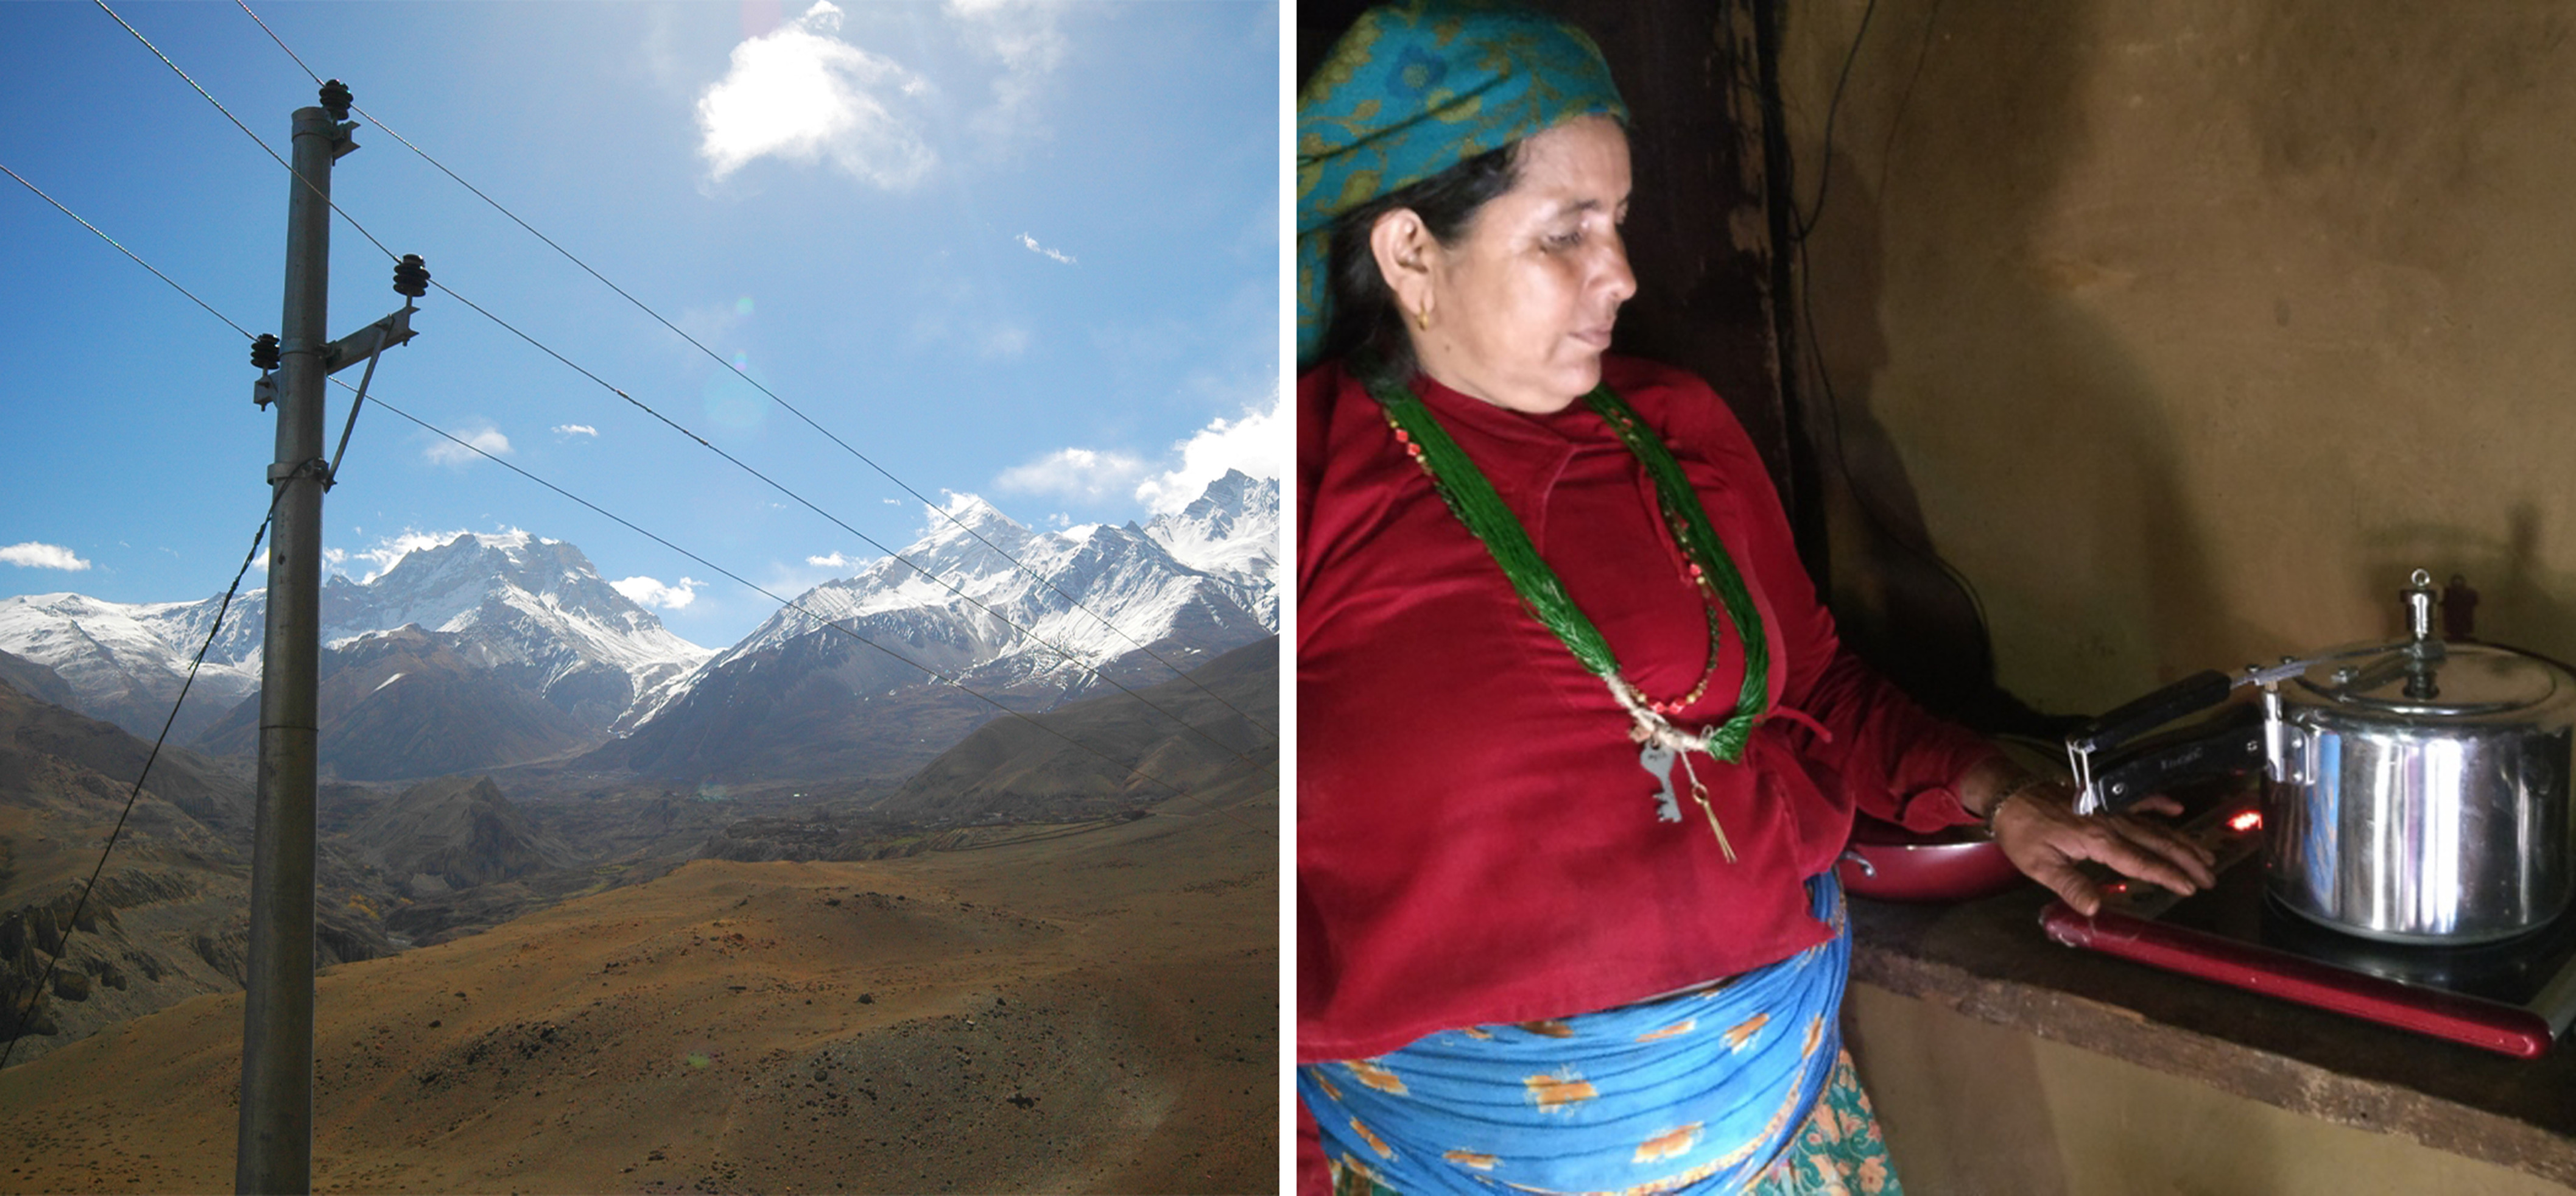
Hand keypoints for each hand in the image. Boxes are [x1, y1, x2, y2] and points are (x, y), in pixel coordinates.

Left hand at [1988, 783, 2217, 916]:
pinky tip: (2177, 808)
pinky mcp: (2102, 799)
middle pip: (2157, 843)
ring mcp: (2108, 808)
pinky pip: (2137, 799)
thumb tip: (2096, 910)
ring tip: (2206, 854)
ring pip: (2154, 825)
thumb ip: (2070, 886)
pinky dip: (2159, 803)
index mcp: (2097, 840)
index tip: (2191, 887)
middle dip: (2186, 860)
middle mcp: (2109, 822)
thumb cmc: (2021, 832)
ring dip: (2181, 839)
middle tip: (2211, 877)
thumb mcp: (2039, 865)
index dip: (2168, 875)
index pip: (2141, 862)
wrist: (2008, 795)